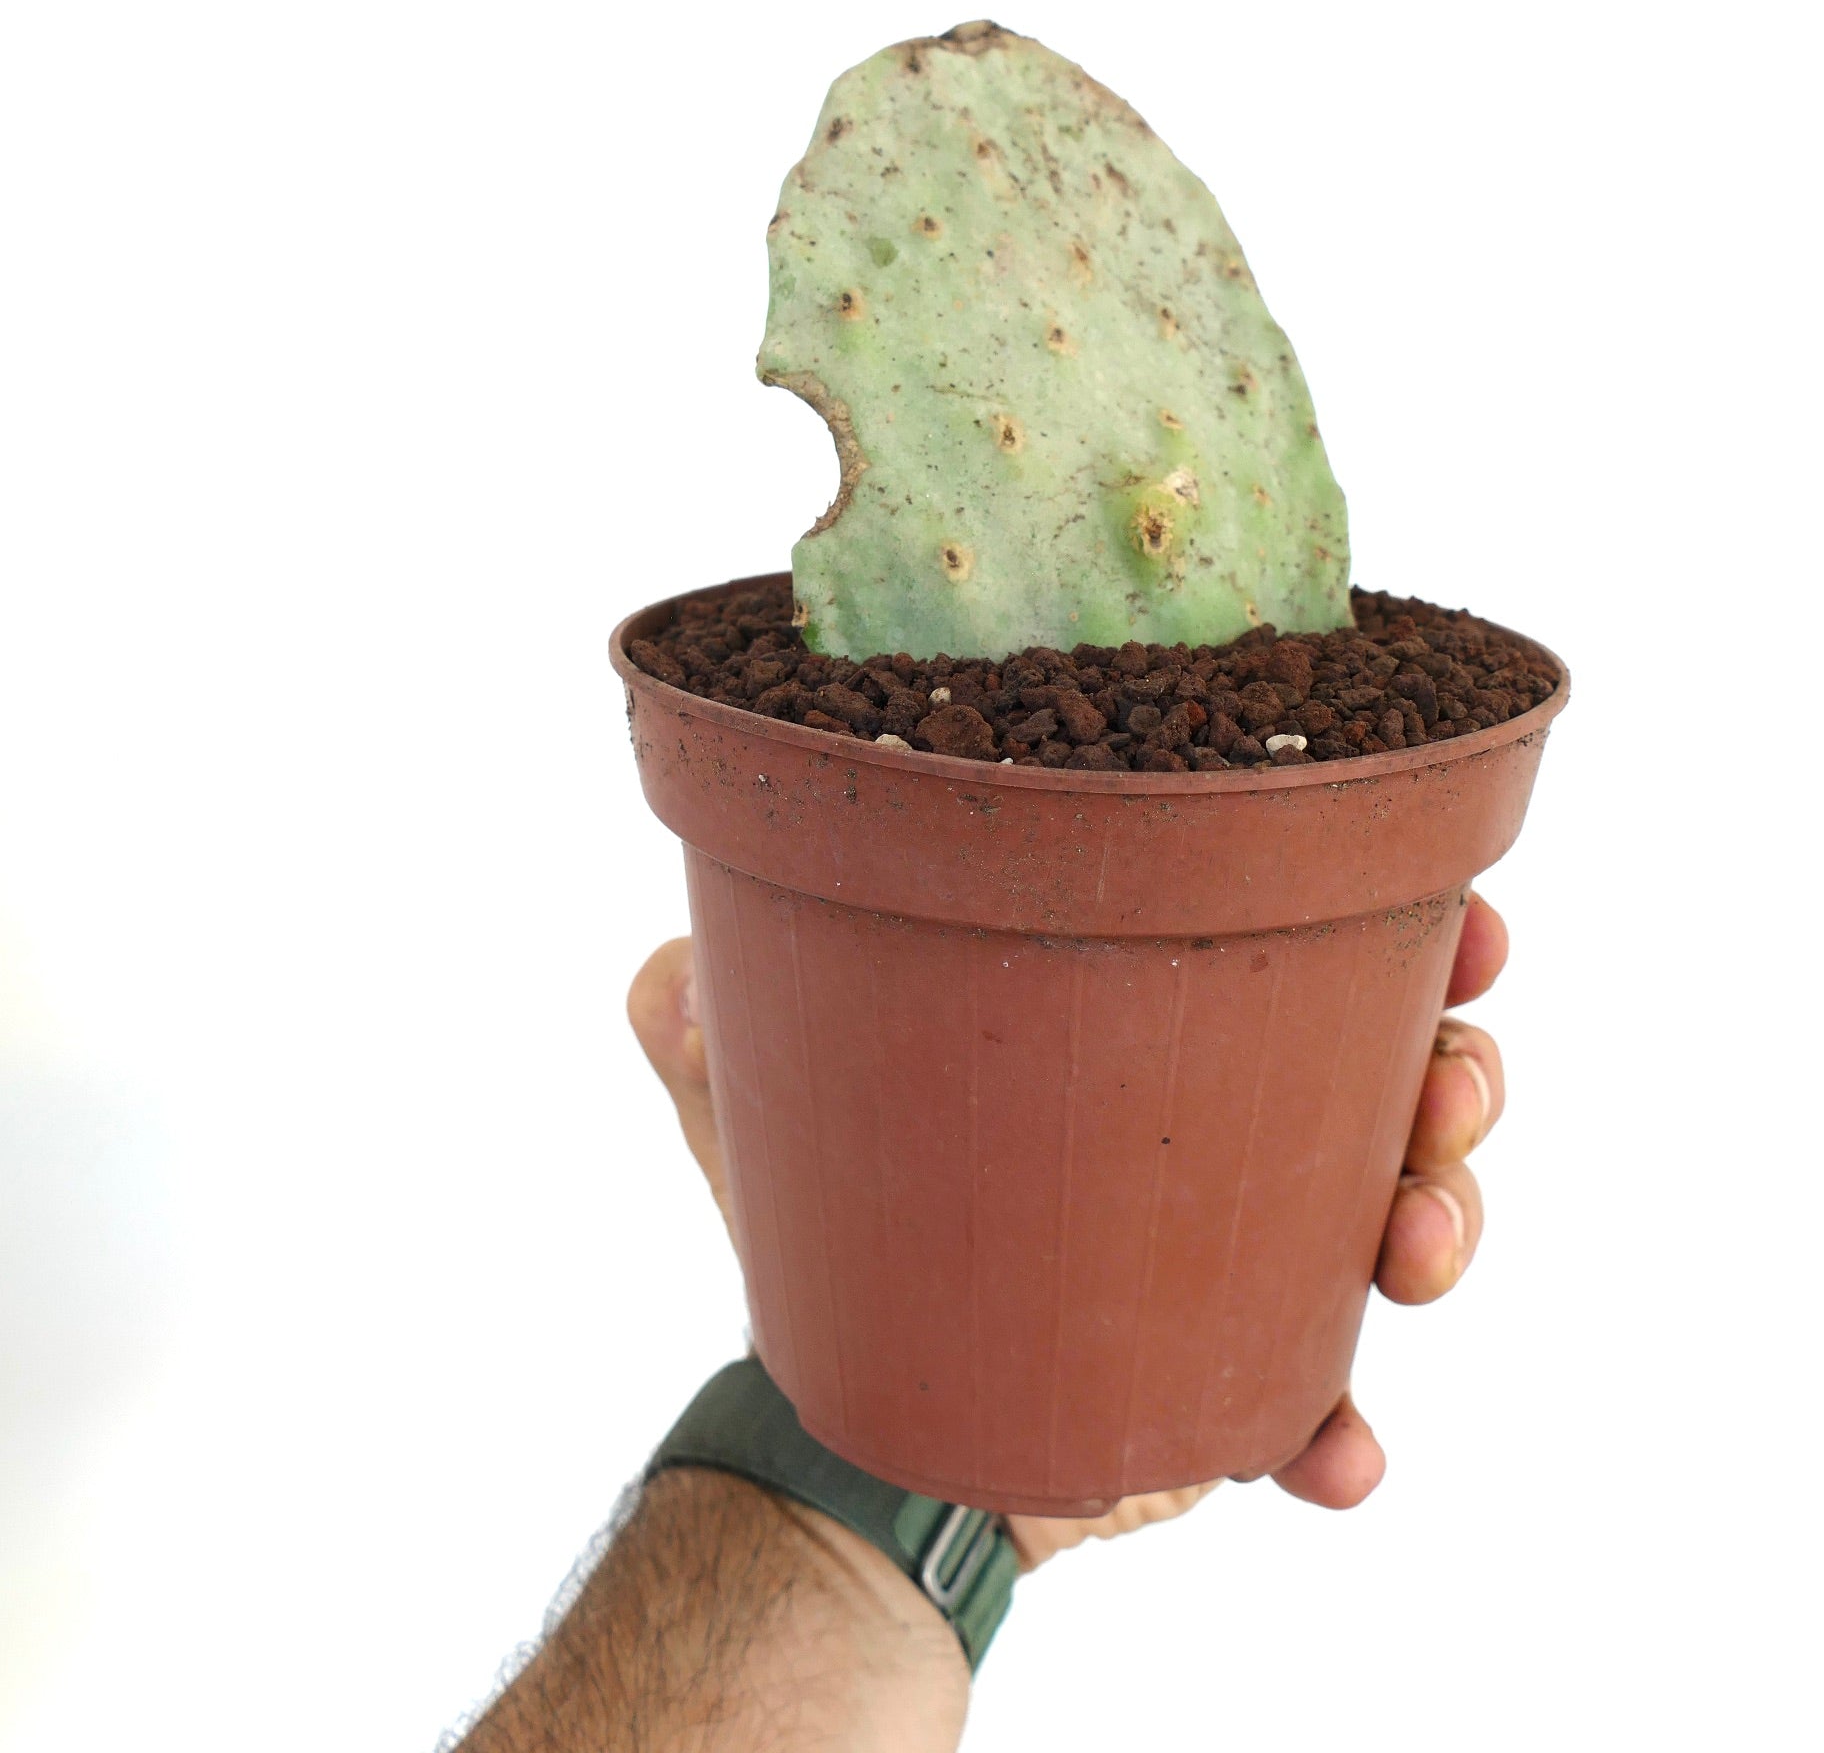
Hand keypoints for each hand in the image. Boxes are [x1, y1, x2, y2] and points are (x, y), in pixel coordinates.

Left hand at [627, 894, 1507, 1571]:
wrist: (832, 1415)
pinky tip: (1337, 1453)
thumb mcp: (760, 1105)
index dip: (1411, 934)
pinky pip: (1316, 1409)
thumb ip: (701, 1026)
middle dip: (1452, 1073)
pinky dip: (1337, 1433)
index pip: (1302, 955)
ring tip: (1409, 1243)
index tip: (1465, 926)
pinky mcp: (1228, 1388)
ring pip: (1393, 1224)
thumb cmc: (820, 1225)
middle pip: (1394, 1080)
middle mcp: (1216, 1137)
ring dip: (1435, 1224)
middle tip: (1449, 1085)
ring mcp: (1239, 1265)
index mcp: (1145, 1037)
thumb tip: (660, 968)